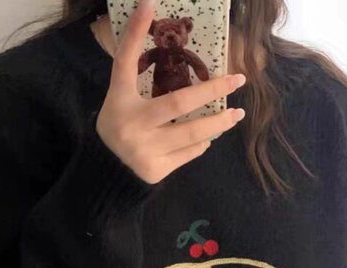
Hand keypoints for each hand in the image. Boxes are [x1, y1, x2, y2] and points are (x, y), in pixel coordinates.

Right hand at [95, 0, 246, 184]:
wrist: (108, 167)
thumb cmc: (120, 123)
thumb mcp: (121, 94)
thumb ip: (136, 64)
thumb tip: (152, 14)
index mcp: (119, 101)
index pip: (126, 61)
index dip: (136, 34)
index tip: (150, 4)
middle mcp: (131, 126)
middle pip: (178, 104)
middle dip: (212, 90)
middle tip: (238, 79)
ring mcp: (144, 151)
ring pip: (191, 134)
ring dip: (218, 122)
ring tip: (236, 114)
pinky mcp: (154, 170)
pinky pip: (187, 153)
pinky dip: (200, 144)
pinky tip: (206, 138)